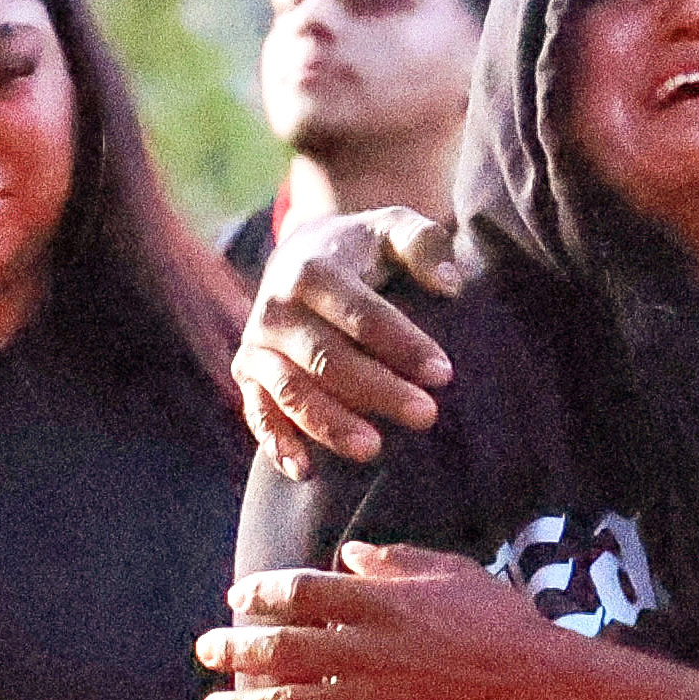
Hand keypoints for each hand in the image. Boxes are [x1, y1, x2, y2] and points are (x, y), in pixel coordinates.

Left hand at [202, 543, 578, 699]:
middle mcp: (363, 648)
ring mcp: (370, 698)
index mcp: (378, 602)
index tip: (238, 599)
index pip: (298, 592)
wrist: (540, 687)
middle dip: (235, 650)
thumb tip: (349, 554)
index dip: (259, 594)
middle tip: (206, 651)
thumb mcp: (452, 573)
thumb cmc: (503, 623)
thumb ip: (396, 562)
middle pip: (279, 648)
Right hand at [236, 209, 463, 481]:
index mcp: (312, 270)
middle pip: (326, 358)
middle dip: (376, 389)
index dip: (402, 344)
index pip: (361, 313)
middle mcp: (276, 308)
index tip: (444, 373)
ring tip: (373, 449)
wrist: (306, 254)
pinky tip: (305, 472)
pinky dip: (277, 443)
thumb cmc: (364, 249)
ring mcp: (257, 345)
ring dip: (329, 423)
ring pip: (291, 391)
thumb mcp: (395, 228)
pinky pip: (258, 414)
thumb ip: (424, 245)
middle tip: (426, 416)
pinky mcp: (248, 376)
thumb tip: (450, 285)